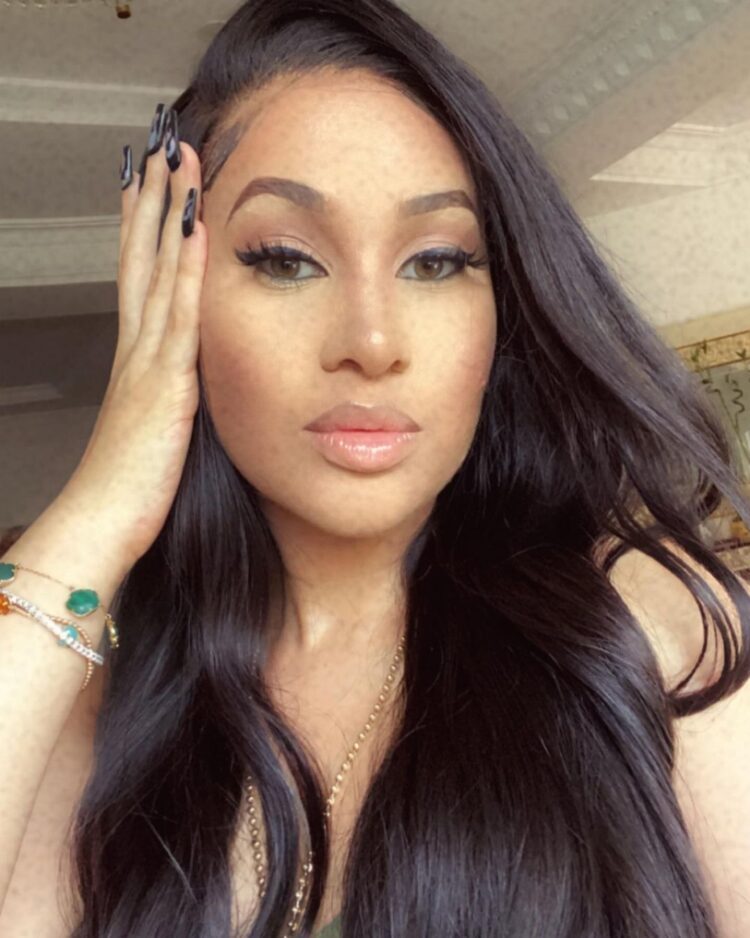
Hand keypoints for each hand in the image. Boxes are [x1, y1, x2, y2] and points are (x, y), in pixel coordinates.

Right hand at [62, 108, 206, 570]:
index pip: (140, 277)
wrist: (101, 522)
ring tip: (176, 164)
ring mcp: (148, 362)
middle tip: (161, 148)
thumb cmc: (129, 487)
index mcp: (138, 359)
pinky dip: (187, 273)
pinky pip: (180, 319)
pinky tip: (195, 233)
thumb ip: (169, 396)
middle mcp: (138, 349)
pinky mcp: (165, 386)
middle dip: (153, 202)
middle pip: (144, 259)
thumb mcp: (154, 429)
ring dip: (168, 216)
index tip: (150, 186)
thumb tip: (186, 380)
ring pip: (159, 273)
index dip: (144, 228)